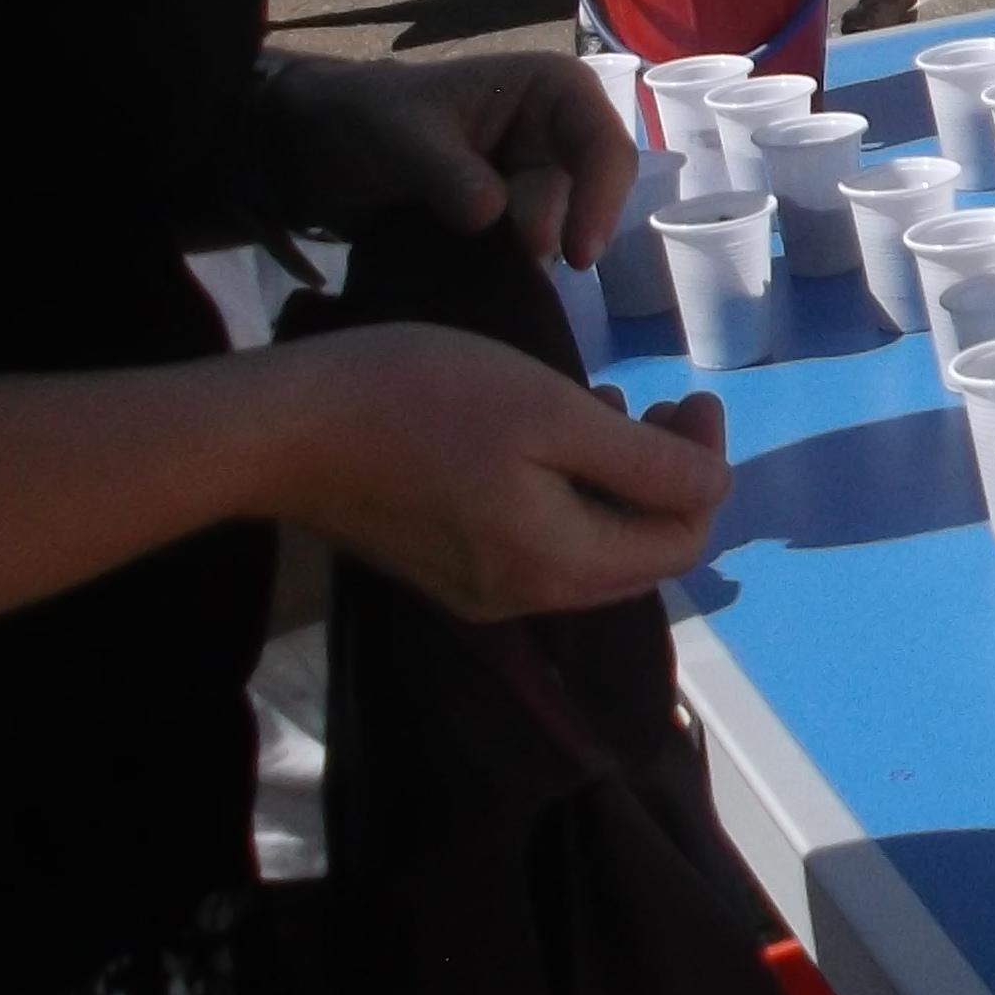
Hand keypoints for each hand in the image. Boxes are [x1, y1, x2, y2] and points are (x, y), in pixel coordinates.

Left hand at [253, 51, 637, 264]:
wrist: (316, 149)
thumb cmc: (368, 116)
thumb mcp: (403, 135)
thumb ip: (448, 172)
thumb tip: (492, 215)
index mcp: (550, 90)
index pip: (603, 145)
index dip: (600, 198)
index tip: (574, 254)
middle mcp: (555, 135)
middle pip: (587, 195)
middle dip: (550, 231)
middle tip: (508, 263)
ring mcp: (533, 179)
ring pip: (557, 230)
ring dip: (520, 256)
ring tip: (471, 265)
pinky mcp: (510, 220)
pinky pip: (527, 253)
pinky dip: (506, 270)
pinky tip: (474, 279)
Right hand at [269, 323, 731, 616]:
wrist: (280, 431)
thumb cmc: (422, 400)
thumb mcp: (550, 414)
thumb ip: (642, 462)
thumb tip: (714, 489)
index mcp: (560, 565)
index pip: (679, 542)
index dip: (705, 470)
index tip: (695, 397)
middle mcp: (525, 597)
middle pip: (638, 555)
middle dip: (668, 480)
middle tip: (666, 403)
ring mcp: (477, 591)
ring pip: (588, 549)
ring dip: (617, 483)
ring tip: (610, 406)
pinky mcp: (442, 570)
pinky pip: (537, 545)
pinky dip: (567, 494)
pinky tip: (547, 435)